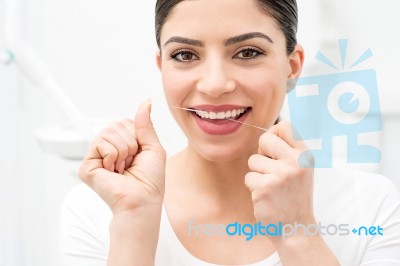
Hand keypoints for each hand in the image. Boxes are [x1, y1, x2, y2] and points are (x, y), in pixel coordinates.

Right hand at [79, 100, 165, 214]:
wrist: (142, 200)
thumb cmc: (150, 180)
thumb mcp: (153, 147)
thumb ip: (145, 124)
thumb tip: (145, 102)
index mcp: (123, 144)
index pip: (125, 122)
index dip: (137, 136)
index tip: (139, 154)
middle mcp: (108, 148)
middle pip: (116, 124)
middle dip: (130, 143)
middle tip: (130, 162)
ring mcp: (96, 156)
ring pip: (108, 132)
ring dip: (123, 150)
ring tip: (122, 168)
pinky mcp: (87, 166)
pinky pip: (100, 143)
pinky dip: (113, 156)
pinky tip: (113, 171)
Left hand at [245, 121, 314, 228]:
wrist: (296, 229)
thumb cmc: (295, 196)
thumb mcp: (302, 169)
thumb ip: (288, 150)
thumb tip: (269, 131)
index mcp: (305, 155)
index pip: (285, 126)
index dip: (273, 134)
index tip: (273, 149)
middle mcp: (295, 162)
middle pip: (265, 138)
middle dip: (261, 152)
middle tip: (270, 168)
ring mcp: (280, 175)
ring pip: (253, 160)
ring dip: (257, 173)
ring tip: (271, 186)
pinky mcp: (264, 188)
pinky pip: (248, 177)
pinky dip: (253, 187)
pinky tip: (266, 196)